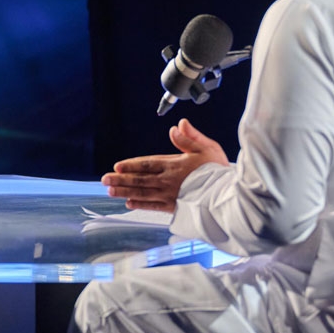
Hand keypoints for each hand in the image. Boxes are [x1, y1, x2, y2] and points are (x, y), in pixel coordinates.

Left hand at [100, 118, 229, 211]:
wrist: (229, 195)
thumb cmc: (219, 171)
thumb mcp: (207, 147)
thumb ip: (190, 137)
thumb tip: (178, 125)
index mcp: (174, 165)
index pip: (147, 164)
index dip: (131, 165)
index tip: (117, 167)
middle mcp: (168, 181)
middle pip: (140, 179)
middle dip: (121, 180)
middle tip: (104, 180)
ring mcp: (170, 195)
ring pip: (142, 193)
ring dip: (125, 192)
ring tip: (110, 192)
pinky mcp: (175, 207)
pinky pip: (153, 206)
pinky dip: (140, 204)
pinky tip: (129, 203)